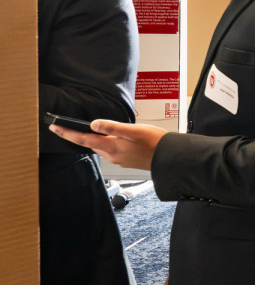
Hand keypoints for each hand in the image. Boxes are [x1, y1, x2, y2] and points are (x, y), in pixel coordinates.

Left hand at [47, 119, 166, 169]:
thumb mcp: (134, 130)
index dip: (67, 133)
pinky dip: (104, 143)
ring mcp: (119, 159)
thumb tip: (94, 124)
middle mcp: (112, 155)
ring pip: (99, 147)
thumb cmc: (155, 143)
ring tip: (85, 131)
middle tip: (64, 127)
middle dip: (77, 136)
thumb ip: (113, 127)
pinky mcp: (125, 160)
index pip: (83, 139)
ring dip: (91, 139)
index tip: (54, 128)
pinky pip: (109, 150)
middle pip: (89, 144)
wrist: (168, 158)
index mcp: (112, 147)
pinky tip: (109, 138)